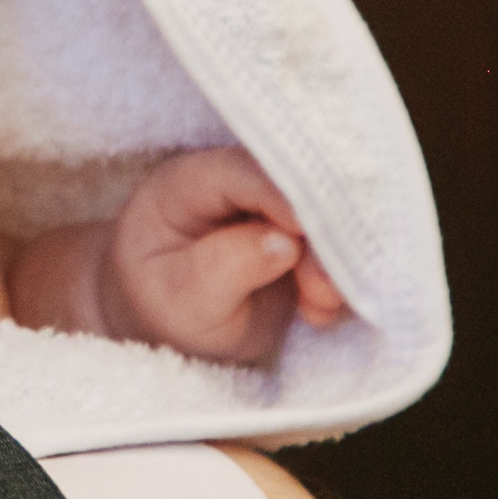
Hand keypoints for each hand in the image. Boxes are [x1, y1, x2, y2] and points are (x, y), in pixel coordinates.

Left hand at [102, 147, 345, 365]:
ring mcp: (272, 208)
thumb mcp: (179, 298)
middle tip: (321, 291)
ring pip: (322, 217)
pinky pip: (332, 246)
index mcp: (190, 183)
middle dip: (317, 237)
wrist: (165, 326)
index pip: (242, 172)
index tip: (303, 233)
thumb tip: (285, 242)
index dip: (281, 195)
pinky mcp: (299, 236)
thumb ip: (223, 267)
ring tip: (319, 307)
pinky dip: (337, 277)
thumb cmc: (160, 306)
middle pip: (293, 189)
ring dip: (333, 262)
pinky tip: (318, 312)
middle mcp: (237, 184)